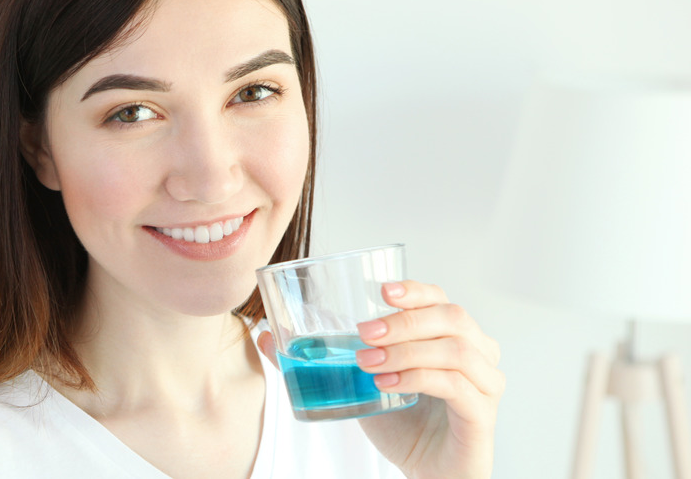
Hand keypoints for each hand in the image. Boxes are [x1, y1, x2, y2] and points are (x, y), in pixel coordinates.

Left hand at [257, 280, 503, 478]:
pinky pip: (456, 386)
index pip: (440, 299)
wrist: (426, 474)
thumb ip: (321, 358)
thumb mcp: (357, 384)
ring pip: (455, 349)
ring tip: (367, 361)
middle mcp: (478, 354)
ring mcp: (485, 384)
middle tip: (364, 332)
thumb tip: (267, 335)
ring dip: (406, 349)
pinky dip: (418, 379)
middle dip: (404, 320)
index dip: (415, 290)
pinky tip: (386, 384)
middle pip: (452, 317)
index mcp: (452, 337)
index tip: (380, 291)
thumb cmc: (401, 425)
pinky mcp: (482, 415)